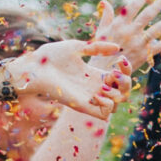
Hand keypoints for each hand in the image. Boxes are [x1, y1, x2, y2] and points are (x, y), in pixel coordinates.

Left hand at [7, 38, 129, 115]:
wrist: (34, 68)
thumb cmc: (50, 57)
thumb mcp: (77, 47)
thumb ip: (97, 47)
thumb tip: (117, 48)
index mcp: (94, 75)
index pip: (121, 78)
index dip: (126, 70)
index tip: (120, 58)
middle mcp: (95, 87)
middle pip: (124, 92)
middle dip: (127, 81)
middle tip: (113, 72)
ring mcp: (90, 98)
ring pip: (119, 104)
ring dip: (119, 92)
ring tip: (105, 83)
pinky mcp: (83, 106)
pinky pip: (106, 114)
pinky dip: (108, 104)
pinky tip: (98, 93)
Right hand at [92, 0, 160, 71]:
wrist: (105, 72)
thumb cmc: (101, 50)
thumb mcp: (101, 32)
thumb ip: (106, 16)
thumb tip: (105, 1)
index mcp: (119, 24)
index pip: (133, 6)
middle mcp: (130, 32)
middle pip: (147, 15)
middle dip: (159, 3)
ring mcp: (138, 43)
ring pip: (157, 29)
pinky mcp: (145, 55)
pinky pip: (160, 47)